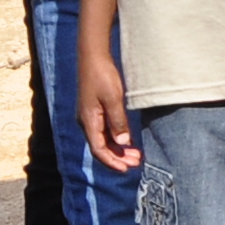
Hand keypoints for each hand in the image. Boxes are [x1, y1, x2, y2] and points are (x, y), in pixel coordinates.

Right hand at [77, 51, 140, 176]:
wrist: (94, 56)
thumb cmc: (103, 75)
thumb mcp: (113, 98)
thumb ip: (118, 121)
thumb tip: (122, 143)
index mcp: (88, 121)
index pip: (98, 149)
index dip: (112, 161)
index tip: (127, 169)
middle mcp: (86, 121)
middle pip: (101, 147)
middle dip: (118, 157)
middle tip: (137, 162)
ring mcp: (90, 116)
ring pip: (104, 139)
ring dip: (118, 149)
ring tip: (136, 155)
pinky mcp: (95, 110)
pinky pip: (105, 130)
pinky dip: (117, 138)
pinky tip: (129, 141)